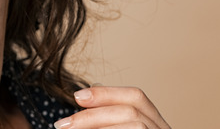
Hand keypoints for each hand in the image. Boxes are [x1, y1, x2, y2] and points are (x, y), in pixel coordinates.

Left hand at [53, 86, 169, 128]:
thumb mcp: (117, 126)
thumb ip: (108, 115)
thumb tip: (84, 95)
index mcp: (157, 122)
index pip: (136, 97)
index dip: (106, 93)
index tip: (76, 96)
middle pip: (131, 110)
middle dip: (93, 115)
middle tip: (63, 124)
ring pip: (133, 125)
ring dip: (97, 125)